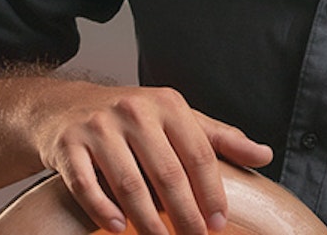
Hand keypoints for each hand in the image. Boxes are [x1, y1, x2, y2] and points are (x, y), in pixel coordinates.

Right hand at [24, 84, 275, 234]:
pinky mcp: (67, 145)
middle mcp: (132, 111)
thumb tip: (264, 155)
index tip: (219, 223)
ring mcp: (97, 127)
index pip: (197, 154)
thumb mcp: (176, 119)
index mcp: (166, 104)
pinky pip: (86, 185)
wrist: (62, 107)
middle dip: (185, 215)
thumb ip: (219, 139)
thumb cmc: (130, 118)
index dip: (211, 192)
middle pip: (167, 174)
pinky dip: (104, 211)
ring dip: (148, 222)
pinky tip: (119, 229)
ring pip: (129, 185)